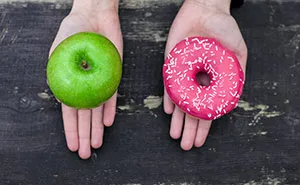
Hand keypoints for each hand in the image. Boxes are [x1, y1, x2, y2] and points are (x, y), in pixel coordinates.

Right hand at [49, 0, 122, 158]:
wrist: (94, 17)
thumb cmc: (73, 31)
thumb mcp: (59, 51)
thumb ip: (59, 73)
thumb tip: (61, 97)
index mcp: (69, 83)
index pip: (69, 112)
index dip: (70, 130)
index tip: (72, 145)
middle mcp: (84, 86)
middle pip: (84, 116)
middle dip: (84, 135)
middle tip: (86, 153)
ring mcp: (99, 82)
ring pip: (98, 110)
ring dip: (96, 128)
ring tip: (96, 144)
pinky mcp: (113, 76)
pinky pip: (112, 96)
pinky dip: (110, 109)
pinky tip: (107, 122)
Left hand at [164, 0, 246, 149]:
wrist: (205, 9)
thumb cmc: (224, 28)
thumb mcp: (238, 51)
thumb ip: (237, 73)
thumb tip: (233, 97)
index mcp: (213, 81)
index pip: (207, 109)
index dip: (204, 126)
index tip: (200, 140)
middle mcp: (197, 81)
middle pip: (192, 110)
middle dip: (189, 129)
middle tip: (186, 145)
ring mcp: (183, 74)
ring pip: (180, 101)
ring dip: (178, 120)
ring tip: (176, 136)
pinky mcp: (171, 65)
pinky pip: (169, 85)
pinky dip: (169, 98)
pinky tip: (169, 112)